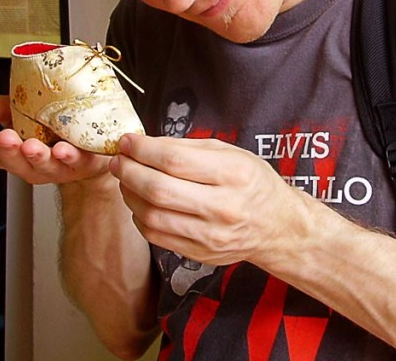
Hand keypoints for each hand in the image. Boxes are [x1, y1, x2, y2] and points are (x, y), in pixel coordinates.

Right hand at [0, 91, 110, 184]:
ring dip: (37, 157)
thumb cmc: (50, 126)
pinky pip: (77, 161)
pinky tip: (64, 149)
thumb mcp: (17, 111)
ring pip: (45, 165)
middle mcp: (34, 163)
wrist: (91, 138)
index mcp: (15, 152)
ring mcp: (58, 165)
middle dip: (9, 151)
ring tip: (31, 146)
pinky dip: (70, 157)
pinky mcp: (84, 162)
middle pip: (17, 163)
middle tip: (5, 138)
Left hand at [109, 134, 309, 266]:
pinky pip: (157, 236)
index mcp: (233, 174)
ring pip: (152, 216)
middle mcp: (223, 207)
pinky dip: (140, 217)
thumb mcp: (229, 153)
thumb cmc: (252, 182)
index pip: (174, 160)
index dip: (143, 150)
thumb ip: (187, 147)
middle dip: (129, 172)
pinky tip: (140, 203)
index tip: (127, 141)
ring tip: (126, 180)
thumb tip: (144, 143)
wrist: (277, 226)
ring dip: (129, 195)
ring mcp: (211, 235)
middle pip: (159, 190)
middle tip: (118, 161)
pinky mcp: (200, 254)